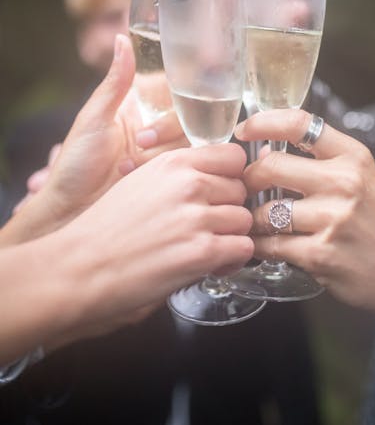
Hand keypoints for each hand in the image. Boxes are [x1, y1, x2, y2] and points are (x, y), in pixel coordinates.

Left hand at [2, 35, 187, 243]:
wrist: (73, 209)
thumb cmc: (77, 163)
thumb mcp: (94, 118)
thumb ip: (115, 81)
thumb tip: (122, 38)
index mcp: (140, 106)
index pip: (174, 89)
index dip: (178, 93)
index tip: (172, 100)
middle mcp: (158, 126)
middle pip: (188, 116)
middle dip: (167, 128)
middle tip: (140, 140)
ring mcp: (166, 153)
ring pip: (189, 141)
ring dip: (160, 153)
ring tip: (127, 165)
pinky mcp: (172, 177)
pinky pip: (188, 167)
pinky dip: (164, 170)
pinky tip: (135, 175)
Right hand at [46, 142, 252, 348]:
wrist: (80, 267)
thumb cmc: (106, 229)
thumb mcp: (142, 181)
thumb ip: (179, 175)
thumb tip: (213, 179)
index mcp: (174, 163)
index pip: (234, 157)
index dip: (231, 177)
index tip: (221, 192)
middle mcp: (189, 184)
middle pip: (241, 190)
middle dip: (228, 209)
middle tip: (208, 227)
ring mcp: (197, 218)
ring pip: (244, 221)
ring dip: (230, 236)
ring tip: (207, 247)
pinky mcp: (202, 252)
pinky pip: (243, 249)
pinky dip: (232, 260)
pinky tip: (211, 264)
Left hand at [236, 109, 374, 344]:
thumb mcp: (359, 178)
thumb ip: (316, 160)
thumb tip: (262, 151)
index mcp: (353, 157)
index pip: (299, 123)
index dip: (262, 122)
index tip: (243, 131)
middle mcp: (344, 182)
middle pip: (270, 166)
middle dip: (248, 178)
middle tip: (245, 188)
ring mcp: (332, 219)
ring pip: (264, 210)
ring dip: (251, 217)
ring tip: (254, 221)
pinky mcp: (319, 254)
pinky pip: (269, 244)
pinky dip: (258, 244)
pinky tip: (261, 244)